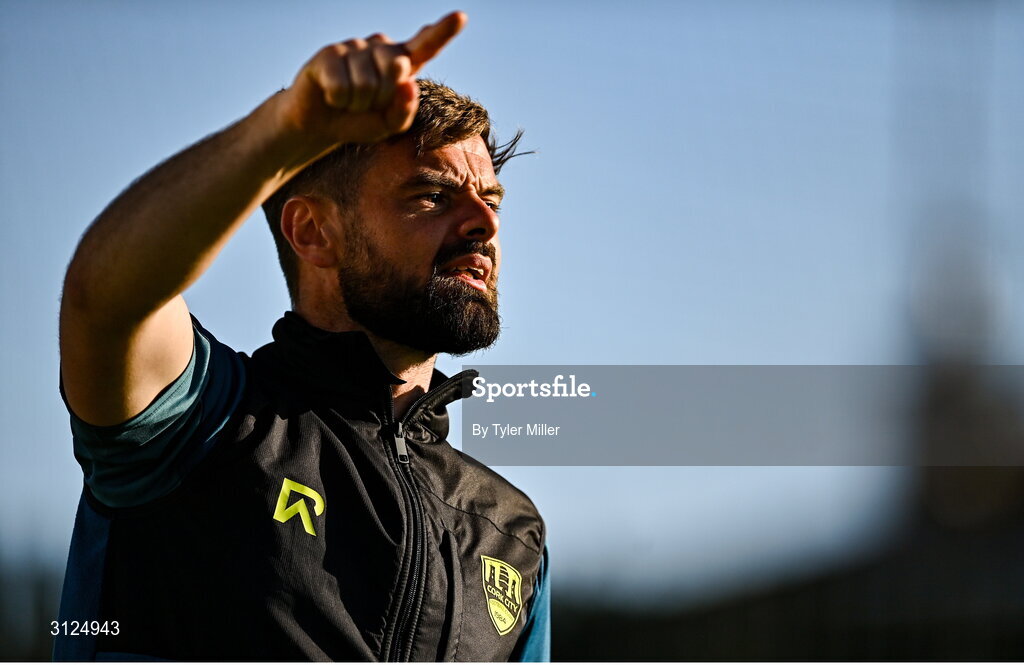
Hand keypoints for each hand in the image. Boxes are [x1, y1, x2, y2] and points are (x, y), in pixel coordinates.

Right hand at [277, 11, 466, 150]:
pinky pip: (342, 86)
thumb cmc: (360, 121)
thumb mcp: (390, 125)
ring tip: (349, 100)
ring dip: (357, 104)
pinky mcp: (330, 53)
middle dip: (382, 99)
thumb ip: (405, 110)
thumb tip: (407, 82)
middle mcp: (381, 48)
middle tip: (367, 105)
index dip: (443, 31)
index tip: (460, 17)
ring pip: (368, 84)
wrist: (319, 125)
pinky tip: (332, 96)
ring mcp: (355, 47)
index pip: (426, 45)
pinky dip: (339, 100)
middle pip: (396, 72)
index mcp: (403, 63)